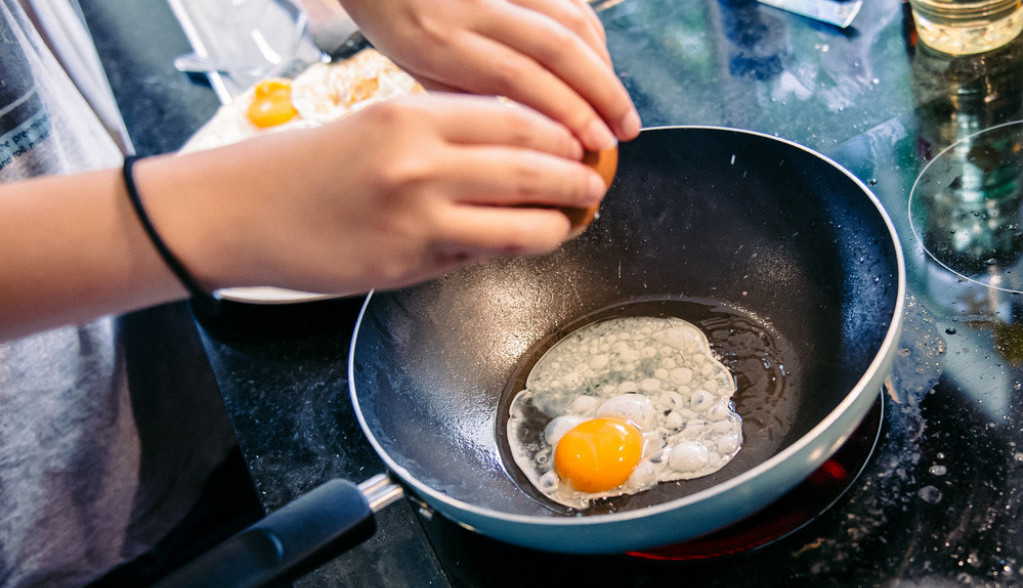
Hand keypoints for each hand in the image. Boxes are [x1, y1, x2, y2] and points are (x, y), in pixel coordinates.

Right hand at [140, 94, 607, 294]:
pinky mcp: (407, 262)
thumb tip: (508, 158)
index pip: (512, 116)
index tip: (579, 142)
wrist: (238, 211)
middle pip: (529, 164)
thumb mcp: (375, 128)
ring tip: (574, 220)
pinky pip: (479, 256)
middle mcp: (420, 159)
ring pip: (519, 220)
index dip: (558, 132)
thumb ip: (441, 138)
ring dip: (557, 223)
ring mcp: (417, 215)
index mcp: (412, 113)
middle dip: (575, 177)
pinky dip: (511, 250)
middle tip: (594, 183)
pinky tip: (526, 245)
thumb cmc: (304, 168)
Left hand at [337, 0, 639, 150]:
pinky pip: (566, 0)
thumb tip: (525, 133)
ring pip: (571, 20)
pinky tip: (601, 65)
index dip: (568, 113)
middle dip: (603, 95)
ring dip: (605, 67)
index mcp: (440, 40)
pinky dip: (592, 34)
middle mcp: (473, 4)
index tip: (595, 146)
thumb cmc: (392, 20)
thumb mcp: (414, 68)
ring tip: (620, 107)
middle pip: (558, 48)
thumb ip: (465, 95)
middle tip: (626, 133)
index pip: (519, 78)